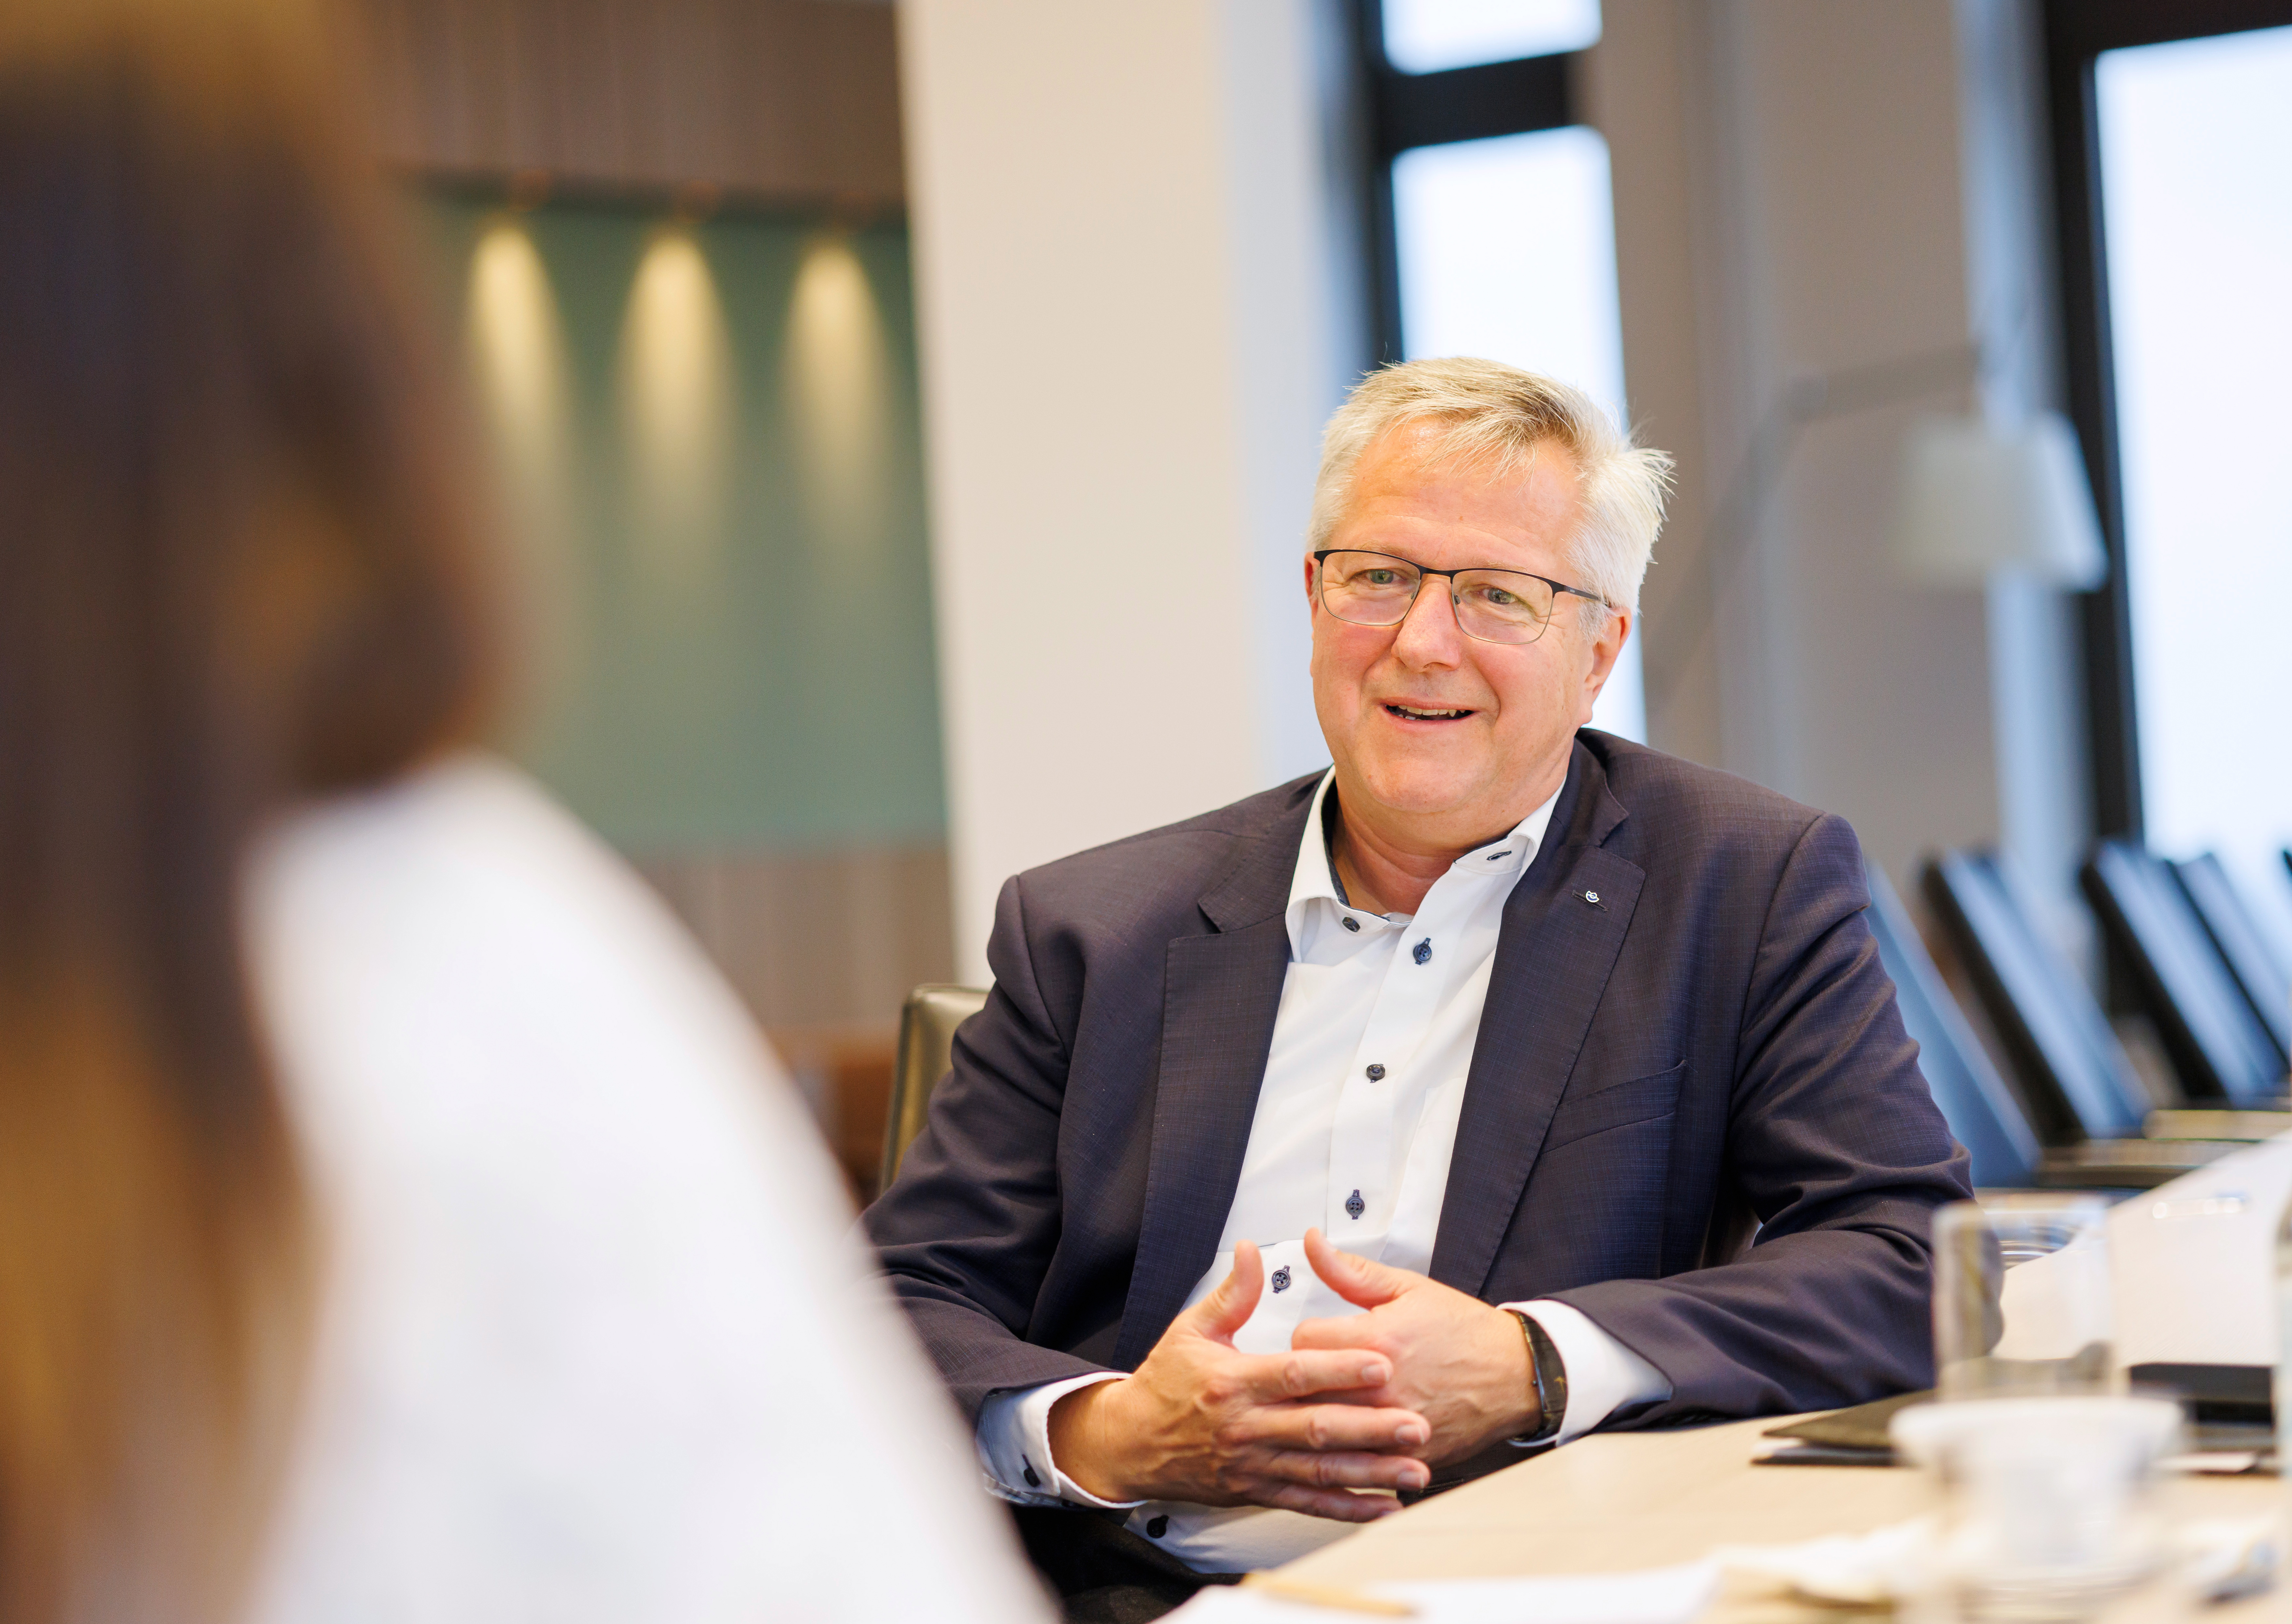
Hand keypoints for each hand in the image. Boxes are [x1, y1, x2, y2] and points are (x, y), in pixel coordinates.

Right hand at [1046, 1240, 1434, 1520]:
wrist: (1131, 1443)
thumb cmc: (1165, 1384)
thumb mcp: (1189, 1331)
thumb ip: (1230, 1294)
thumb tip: (1252, 1250)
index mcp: (1233, 1382)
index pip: (1294, 1375)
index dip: (1339, 1369)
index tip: (1381, 1364)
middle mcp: (1246, 1428)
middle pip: (1317, 1428)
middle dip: (1371, 1429)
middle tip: (1417, 1425)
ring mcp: (1253, 1465)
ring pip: (1320, 1472)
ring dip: (1370, 1473)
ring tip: (1415, 1471)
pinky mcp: (1256, 1491)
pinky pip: (1308, 1504)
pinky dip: (1347, 1509)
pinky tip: (1382, 1507)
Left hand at [1292, 1229, 1537, 1465]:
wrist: (1516, 1374)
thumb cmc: (1464, 1331)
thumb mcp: (1407, 1288)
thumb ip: (1350, 1270)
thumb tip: (1312, 1242)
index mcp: (1375, 1340)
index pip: (1302, 1342)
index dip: (1307, 1338)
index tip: (1321, 1339)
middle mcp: (1381, 1387)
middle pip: (1306, 1389)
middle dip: (1306, 1378)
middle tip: (1321, 1371)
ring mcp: (1393, 1426)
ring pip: (1324, 1429)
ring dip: (1320, 1415)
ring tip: (1332, 1401)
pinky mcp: (1405, 1456)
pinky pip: (1356, 1460)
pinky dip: (1349, 1448)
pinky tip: (1354, 1434)